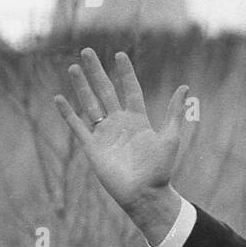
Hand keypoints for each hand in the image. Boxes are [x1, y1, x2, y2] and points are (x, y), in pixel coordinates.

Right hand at [53, 48, 189, 240]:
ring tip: (73, 67)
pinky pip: (78, 126)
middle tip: (87, 51)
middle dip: (96, 72)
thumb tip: (185, 88)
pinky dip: (68, 113)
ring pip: (90, 104)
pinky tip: (60, 98)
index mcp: (138, 119)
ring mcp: (104, 134)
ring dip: (81, 86)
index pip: (130, 89)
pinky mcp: (92, 147)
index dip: (125, 73)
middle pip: (105, 91)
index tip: (120, 54)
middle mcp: (119, 123)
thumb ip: (173, 113)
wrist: (144, 194)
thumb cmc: (160, 169)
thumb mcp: (170, 138)